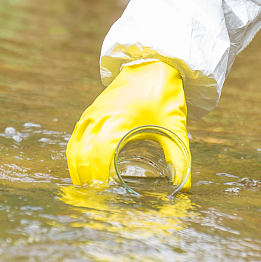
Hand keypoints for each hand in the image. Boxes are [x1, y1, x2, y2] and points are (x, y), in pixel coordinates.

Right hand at [65, 59, 190, 189]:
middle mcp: (101, 116)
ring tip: (87, 188)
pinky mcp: (90, 113)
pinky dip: (76, 156)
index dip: (100, 174)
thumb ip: (180, 158)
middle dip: (87, 178)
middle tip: (96, 196)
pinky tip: (83, 170)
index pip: (101, 152)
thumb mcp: (175, 127)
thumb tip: (185, 188)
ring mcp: (92, 114)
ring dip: (78, 169)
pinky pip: (76, 138)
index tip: (107, 190)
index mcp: (121, 119)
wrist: (153, 65)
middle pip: (83, 154)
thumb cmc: (165, 96)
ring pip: (74, 147)